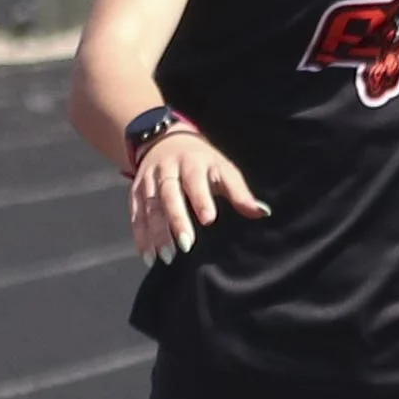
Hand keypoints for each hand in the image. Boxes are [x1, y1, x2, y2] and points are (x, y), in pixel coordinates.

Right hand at [130, 128, 268, 264]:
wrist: (164, 142)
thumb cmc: (202, 162)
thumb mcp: (223, 170)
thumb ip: (240, 193)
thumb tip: (262, 212)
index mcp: (191, 161)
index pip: (195, 180)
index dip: (201, 199)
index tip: (209, 220)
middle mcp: (167, 169)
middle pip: (169, 194)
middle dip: (176, 219)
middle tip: (187, 244)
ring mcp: (149, 181)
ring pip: (150, 207)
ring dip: (156, 233)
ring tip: (167, 257)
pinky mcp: (136, 193)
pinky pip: (136, 216)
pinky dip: (140, 236)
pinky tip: (149, 256)